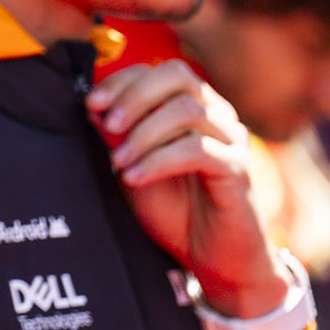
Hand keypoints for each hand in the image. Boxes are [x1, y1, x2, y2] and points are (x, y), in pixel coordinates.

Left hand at [86, 60, 291, 316]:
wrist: (210, 258)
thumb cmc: (172, 210)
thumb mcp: (133, 168)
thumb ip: (117, 137)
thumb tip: (92, 106)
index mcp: (192, 106)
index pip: (159, 71)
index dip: (123, 81)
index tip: (91, 104)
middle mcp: (216, 114)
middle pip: (178, 75)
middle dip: (135, 96)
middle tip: (107, 124)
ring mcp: (231, 139)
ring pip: (187, 110)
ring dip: (144, 133)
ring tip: (117, 162)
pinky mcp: (237, 169)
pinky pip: (198, 150)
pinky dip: (158, 160)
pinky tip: (134, 178)